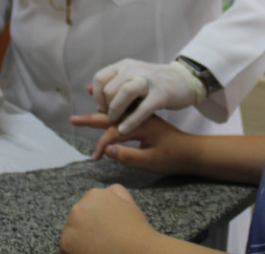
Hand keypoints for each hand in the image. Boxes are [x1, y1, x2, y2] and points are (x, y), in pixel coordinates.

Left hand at [60, 184, 161, 253]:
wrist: (137, 251)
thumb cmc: (135, 230)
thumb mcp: (129, 202)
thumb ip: (114, 192)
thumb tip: (106, 190)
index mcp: (94, 195)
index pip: (88, 206)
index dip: (97, 219)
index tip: (105, 228)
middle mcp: (78, 208)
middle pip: (77, 218)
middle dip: (86, 227)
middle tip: (101, 238)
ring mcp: (70, 227)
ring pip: (71, 233)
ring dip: (79, 239)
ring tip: (97, 246)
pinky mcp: (65, 245)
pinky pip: (66, 248)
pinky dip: (75, 251)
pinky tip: (91, 251)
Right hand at [71, 112, 194, 171]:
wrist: (192, 150)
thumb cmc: (173, 157)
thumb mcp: (151, 161)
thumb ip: (129, 156)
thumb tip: (108, 150)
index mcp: (141, 124)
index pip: (113, 132)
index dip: (102, 146)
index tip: (95, 159)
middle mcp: (140, 115)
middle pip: (111, 115)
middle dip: (90, 118)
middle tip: (72, 119)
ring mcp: (142, 114)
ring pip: (117, 110)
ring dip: (100, 108)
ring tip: (86, 103)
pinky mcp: (144, 116)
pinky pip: (124, 109)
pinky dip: (112, 107)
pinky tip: (105, 106)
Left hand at [91, 59, 202, 134]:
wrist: (184, 79)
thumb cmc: (153, 83)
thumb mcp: (130, 78)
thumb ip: (111, 84)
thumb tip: (88, 90)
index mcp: (124, 66)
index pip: (100, 78)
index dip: (97, 96)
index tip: (102, 108)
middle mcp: (134, 69)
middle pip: (109, 88)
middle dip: (106, 107)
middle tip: (112, 118)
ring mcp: (148, 80)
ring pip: (123, 93)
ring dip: (116, 112)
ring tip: (117, 124)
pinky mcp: (161, 93)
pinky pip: (143, 108)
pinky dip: (130, 121)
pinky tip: (124, 130)